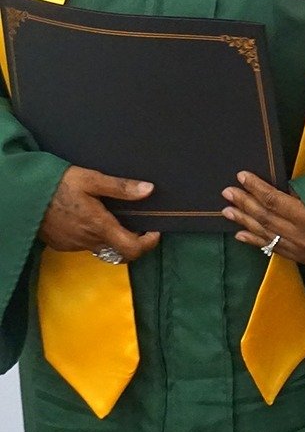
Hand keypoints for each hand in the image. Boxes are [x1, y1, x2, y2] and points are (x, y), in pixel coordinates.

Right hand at [37, 166, 160, 261]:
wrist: (22, 195)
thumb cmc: (58, 184)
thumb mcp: (91, 179)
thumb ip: (121, 187)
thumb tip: (149, 190)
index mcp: (99, 226)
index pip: (131, 249)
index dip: (148, 244)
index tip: (155, 230)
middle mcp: (87, 241)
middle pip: (119, 252)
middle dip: (134, 242)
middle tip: (140, 226)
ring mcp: (73, 245)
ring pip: (102, 249)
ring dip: (113, 238)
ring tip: (116, 218)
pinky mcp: (60, 245)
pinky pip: (84, 245)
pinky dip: (94, 237)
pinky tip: (91, 219)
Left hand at [222, 171, 304, 264]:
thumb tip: (284, 188)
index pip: (276, 201)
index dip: (257, 188)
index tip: (242, 176)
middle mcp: (301, 235)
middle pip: (266, 217)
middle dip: (245, 203)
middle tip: (227, 192)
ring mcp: (299, 249)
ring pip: (265, 233)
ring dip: (244, 220)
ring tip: (227, 209)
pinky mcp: (300, 258)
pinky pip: (272, 248)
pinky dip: (254, 240)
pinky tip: (239, 234)